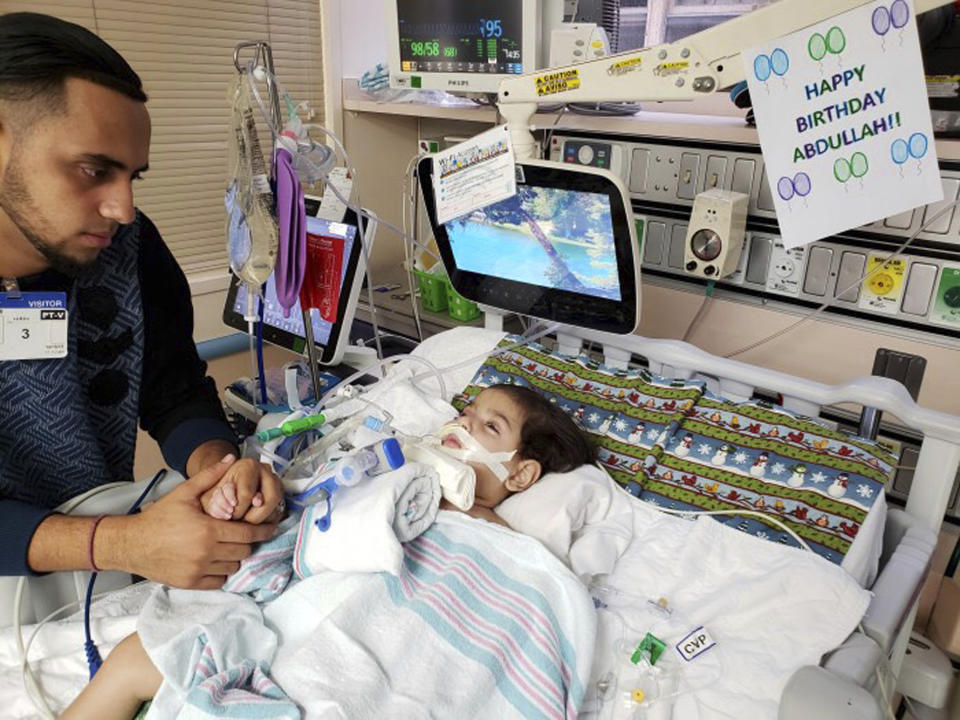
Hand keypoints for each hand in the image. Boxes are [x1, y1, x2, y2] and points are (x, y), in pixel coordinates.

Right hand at [102, 454, 277, 588]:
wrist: (131, 543)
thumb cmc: (158, 517)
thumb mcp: (184, 493)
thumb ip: (209, 476)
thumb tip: (232, 459)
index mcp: (208, 530)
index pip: (248, 533)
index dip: (263, 530)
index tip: (270, 527)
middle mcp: (206, 553)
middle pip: (244, 550)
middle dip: (248, 541)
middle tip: (244, 533)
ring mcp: (198, 570)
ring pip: (233, 566)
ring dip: (235, 556)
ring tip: (228, 545)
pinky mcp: (190, 583)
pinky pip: (219, 581)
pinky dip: (221, 571)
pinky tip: (216, 560)